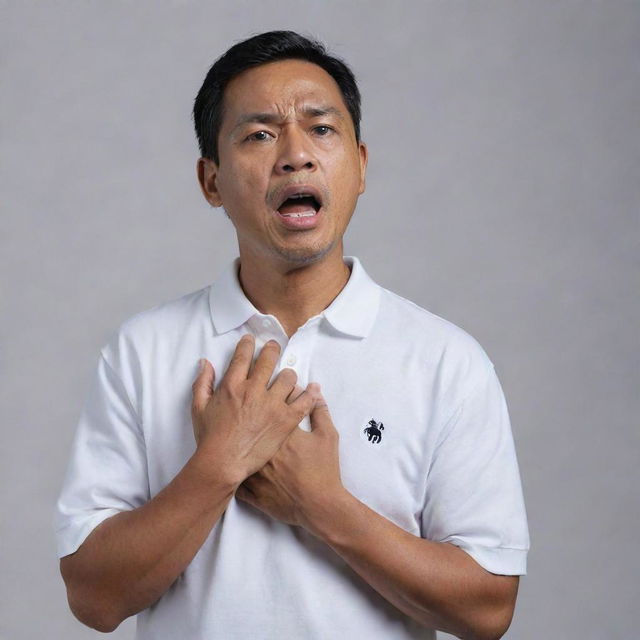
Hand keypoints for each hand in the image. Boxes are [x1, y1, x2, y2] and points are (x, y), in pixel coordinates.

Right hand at [191, 334, 319, 484]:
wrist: (223, 463)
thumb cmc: (209, 438)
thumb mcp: (199, 408)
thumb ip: (202, 383)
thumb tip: (206, 363)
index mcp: (232, 386)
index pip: (243, 356)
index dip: (248, 344)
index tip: (251, 340)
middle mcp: (254, 390)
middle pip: (268, 360)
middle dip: (272, 349)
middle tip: (274, 346)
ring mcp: (272, 405)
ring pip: (288, 378)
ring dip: (288, 375)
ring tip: (288, 377)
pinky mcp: (286, 420)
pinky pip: (303, 402)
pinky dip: (309, 394)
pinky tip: (313, 390)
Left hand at [235, 391, 344, 533]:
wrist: (319, 505)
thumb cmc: (325, 470)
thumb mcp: (327, 436)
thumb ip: (319, 410)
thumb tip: (314, 389)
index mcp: (280, 431)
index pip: (270, 405)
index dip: (271, 396)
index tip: (271, 393)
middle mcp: (262, 447)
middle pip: (249, 423)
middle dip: (251, 413)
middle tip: (253, 410)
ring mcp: (253, 469)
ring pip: (234, 448)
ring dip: (235, 439)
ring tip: (238, 433)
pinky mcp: (249, 489)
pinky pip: (232, 474)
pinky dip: (231, 466)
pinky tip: (231, 460)